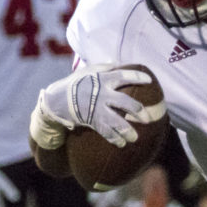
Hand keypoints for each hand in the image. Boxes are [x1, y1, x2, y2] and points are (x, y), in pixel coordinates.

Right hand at [30, 63, 152, 149]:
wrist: (57, 100)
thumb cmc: (78, 83)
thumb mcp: (89, 71)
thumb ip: (106, 67)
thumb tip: (121, 63)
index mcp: (103, 79)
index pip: (123, 76)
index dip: (137, 77)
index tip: (149, 80)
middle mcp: (102, 94)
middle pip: (126, 103)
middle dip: (139, 111)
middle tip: (146, 119)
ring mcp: (97, 109)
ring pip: (118, 122)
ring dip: (129, 132)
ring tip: (135, 138)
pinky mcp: (92, 121)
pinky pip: (107, 133)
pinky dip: (115, 139)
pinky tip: (122, 143)